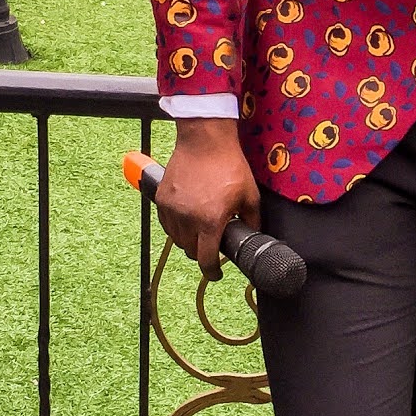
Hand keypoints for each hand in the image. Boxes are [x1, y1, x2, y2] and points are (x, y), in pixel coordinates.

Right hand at [156, 116, 260, 276]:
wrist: (205, 141)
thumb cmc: (229, 166)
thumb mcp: (250, 195)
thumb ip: (253, 221)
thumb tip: (254, 236)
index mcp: (210, 221)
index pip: (206, 259)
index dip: (212, 271)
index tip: (216, 274)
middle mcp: (187, 218)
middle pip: (190, 251)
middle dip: (202, 252)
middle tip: (212, 244)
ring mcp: (172, 209)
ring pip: (176, 239)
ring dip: (188, 240)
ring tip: (200, 230)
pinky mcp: (162, 199)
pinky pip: (166, 224)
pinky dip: (176, 227)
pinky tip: (187, 220)